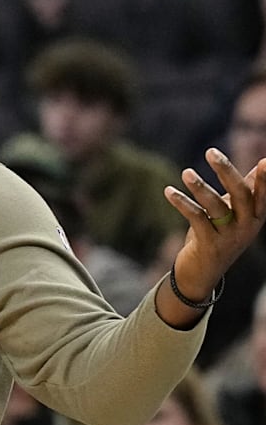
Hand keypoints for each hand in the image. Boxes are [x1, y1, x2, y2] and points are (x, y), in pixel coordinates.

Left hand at [156, 148, 265, 326]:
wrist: (204, 272)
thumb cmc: (221, 234)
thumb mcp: (236, 212)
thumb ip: (246, 189)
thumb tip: (264, 162)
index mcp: (256, 216)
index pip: (262, 194)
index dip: (264, 179)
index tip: (265, 161)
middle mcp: (247, 226)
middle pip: (240, 195)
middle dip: (227, 171)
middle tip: (211, 152)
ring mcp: (229, 236)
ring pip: (216, 207)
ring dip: (199, 187)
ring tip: (185, 172)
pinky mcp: (209, 244)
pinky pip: (196, 218)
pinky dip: (182, 203)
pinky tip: (169, 191)